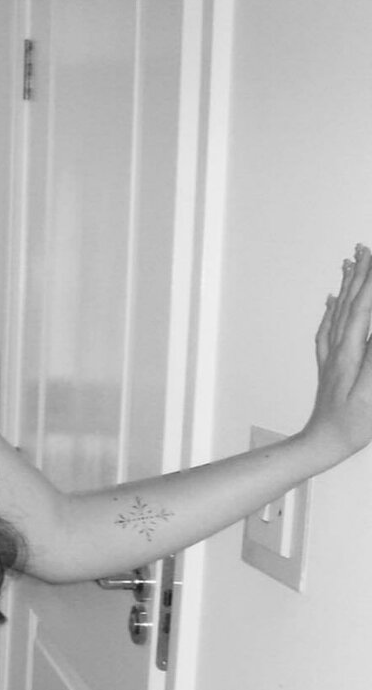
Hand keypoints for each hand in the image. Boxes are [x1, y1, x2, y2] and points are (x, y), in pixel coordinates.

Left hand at [304, 243, 371, 461]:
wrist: (323, 442)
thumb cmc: (353, 423)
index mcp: (350, 353)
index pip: (365, 307)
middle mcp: (338, 349)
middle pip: (350, 303)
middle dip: (360, 274)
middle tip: (364, 246)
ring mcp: (331, 356)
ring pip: (338, 312)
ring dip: (346, 286)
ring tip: (348, 263)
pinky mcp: (329, 365)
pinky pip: (329, 329)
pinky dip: (333, 310)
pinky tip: (331, 301)